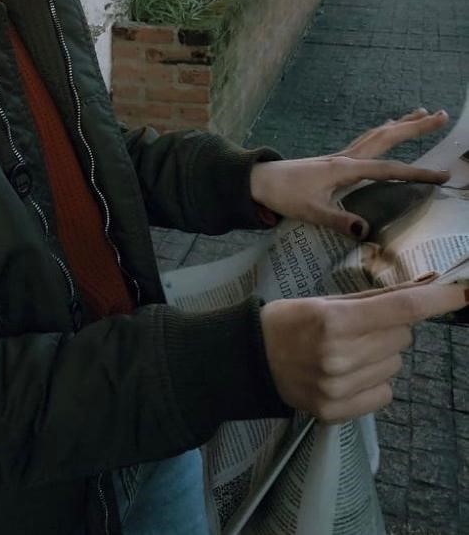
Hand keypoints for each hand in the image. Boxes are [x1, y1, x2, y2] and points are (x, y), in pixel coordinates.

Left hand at [250, 109, 450, 237]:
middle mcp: (346, 157)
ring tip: (423, 113)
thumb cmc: (284, 196)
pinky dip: (383, 132)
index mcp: (345, 169)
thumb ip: (339, 222)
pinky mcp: (334, 160)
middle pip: (387, 138)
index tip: (444, 175)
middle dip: (416, 128)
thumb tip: (366, 232)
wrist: (259, 180)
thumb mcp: (311, 213)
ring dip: (402, 124)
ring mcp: (340, 156)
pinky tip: (387, 128)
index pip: (389, 170)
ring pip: (377, 135)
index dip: (418, 173)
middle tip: (443, 116)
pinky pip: (366, 140)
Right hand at [260, 282, 467, 421]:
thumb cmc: (287, 321)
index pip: (399, 309)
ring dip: (380, 355)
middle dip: (389, 327)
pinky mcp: (336, 411)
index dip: (436, 300)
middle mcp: (339, 356)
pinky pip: (384, 393)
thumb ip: (372, 299)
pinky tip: (346, 374)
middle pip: (401, 337)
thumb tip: (422, 288)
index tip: (464, 292)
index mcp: (333, 320)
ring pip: (395, 365)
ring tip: (346, 352)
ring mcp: (338, 387)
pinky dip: (373, 382)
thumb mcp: (323, 301)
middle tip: (358, 327)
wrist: (250, 360)